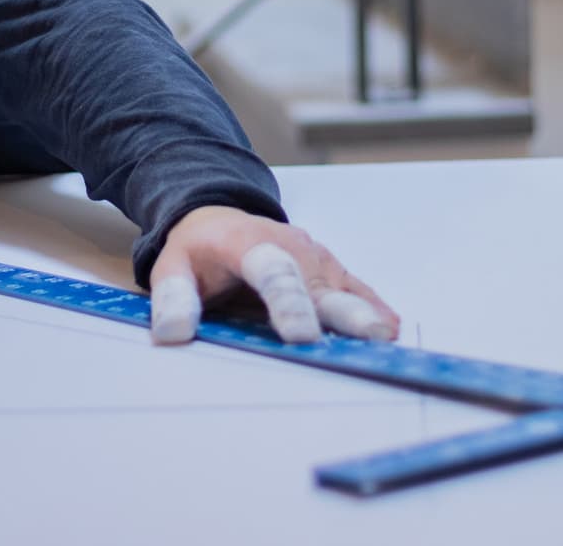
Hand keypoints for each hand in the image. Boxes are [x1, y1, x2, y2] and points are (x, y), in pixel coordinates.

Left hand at [147, 205, 399, 345]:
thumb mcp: (172, 267)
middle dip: (345, 311)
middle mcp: (291, 247)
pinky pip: (356, 289)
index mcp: (248, 244)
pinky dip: (373, 308)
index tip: (300, 335)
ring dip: (365, 316)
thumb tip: (173, 335)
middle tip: (368, 337)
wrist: (220, 217)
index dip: (288, 302)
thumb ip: (173, 298)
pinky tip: (390, 329)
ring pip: (343, 290)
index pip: (272, 273)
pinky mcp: (331, 269)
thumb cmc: (198, 250)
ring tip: (386, 345)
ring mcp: (316, 257)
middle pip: (319, 284)